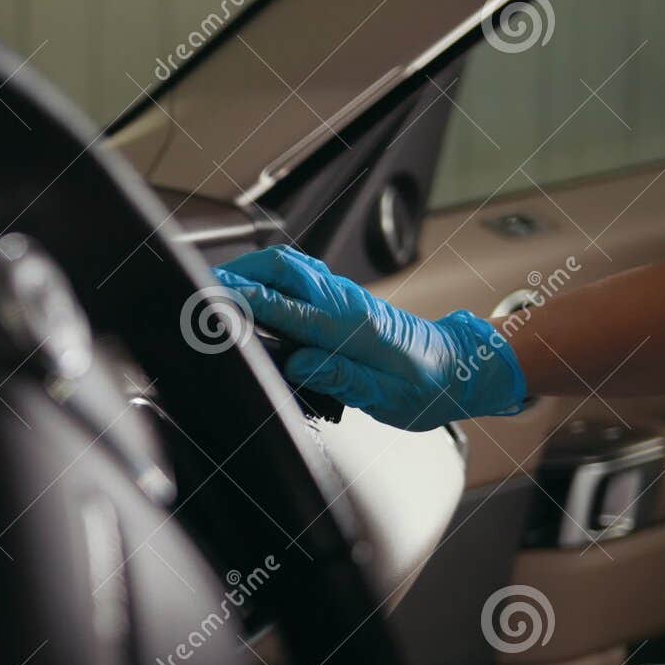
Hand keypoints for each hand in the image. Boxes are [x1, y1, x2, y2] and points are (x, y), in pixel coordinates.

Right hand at [213, 245, 526, 431]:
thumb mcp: (393, 397)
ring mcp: (345, 298)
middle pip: (283, 268)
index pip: (288, 307)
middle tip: (202, 287)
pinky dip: (271, 275)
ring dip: (252, 270)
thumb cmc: (431, 386)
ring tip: (218, 285)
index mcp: (355, 327)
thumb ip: (345, 377)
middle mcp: (347, 304)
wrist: (462, 369)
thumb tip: (300, 363)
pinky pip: (302, 277)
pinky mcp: (345, 302)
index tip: (213, 304)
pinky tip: (255, 287)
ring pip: (290, 267)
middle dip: (239, 273)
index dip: (246, 303)